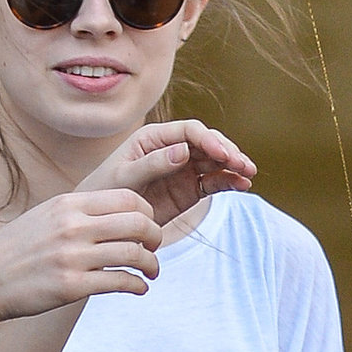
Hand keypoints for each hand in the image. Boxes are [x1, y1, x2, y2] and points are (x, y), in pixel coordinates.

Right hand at [0, 187, 164, 321]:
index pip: (128, 198)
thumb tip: (113, 215)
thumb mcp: (44, 217)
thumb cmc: (12, 251)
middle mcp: (73, 227)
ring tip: (151, 272)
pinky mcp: (71, 286)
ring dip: (151, 264)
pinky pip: (120, 282)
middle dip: (155, 237)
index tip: (147, 226)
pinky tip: (138, 288)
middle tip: (154, 248)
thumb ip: (77, 213)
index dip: (147, 212)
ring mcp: (72, 257)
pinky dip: (137, 285)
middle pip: (138, 223)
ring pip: (134, 254)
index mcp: (68, 205)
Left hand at [83, 119, 255, 226]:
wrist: (103, 220)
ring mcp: (183, 168)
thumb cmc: (104, 193)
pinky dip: (228, 182)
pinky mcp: (190, 188)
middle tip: (242, 165)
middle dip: (227, 151)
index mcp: (153, 138)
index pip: (189, 131)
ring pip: (215, 161)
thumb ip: (151, 164)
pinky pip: (213, 182)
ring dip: (233, 165)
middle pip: (207, 143)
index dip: (209, 140)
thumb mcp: (123, 178)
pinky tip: (242, 186)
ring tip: (248, 175)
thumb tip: (183, 150)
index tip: (223, 154)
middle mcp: (172, 148)